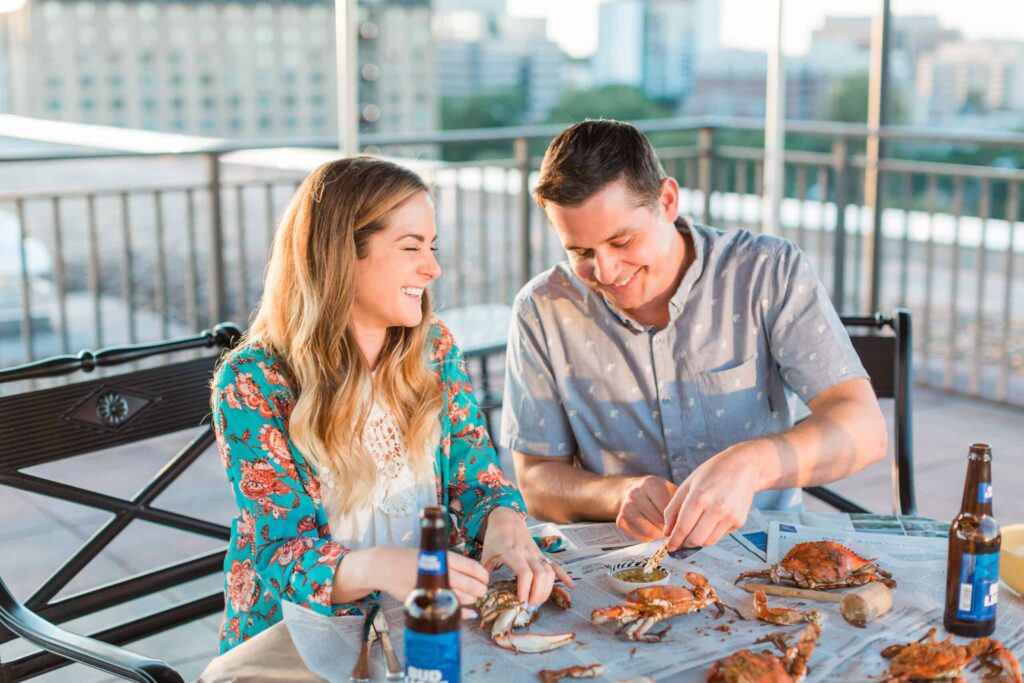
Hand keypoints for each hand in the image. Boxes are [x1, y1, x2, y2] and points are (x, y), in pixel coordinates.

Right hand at [358, 547, 489, 606]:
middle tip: (481, 591)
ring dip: (470, 601)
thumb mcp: (433, 555)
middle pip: (469, 585)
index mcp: (443, 558)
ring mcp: (431, 588)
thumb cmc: (411, 560)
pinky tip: (467, 613)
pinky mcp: (424, 601)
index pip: (471, 567)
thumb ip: (452, 565)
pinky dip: (461, 613)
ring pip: (460, 598)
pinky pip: (447, 610)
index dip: (482, 575)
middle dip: (479, 590)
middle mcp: (439, 572)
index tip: (485, 579)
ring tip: (471, 598)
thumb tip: (475, 577)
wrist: (385, 566)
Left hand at [481, 507, 574, 607]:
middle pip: (540, 574)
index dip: (525, 589)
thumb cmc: (495, 540)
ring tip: (538, 602)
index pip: (524, 573)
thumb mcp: (485, 555)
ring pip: (549, 571)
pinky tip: (571, 585)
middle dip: (538, 593)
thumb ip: (484, 573)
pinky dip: (564, 575)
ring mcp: (537, 554)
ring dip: (547, 589)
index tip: (521, 602)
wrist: (507, 521)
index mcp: (512, 553)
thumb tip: (482, 592)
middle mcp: (527, 553)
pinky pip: (556, 565)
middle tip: (530, 606)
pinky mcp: (542, 554)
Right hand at [615, 475, 677, 540]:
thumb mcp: (669, 489)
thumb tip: (691, 524)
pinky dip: (649, 537)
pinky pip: (640, 537)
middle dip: (669, 529)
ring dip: (659, 534)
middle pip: (658, 521)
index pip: (667, 508)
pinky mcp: (620, 521)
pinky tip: (652, 529)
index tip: (682, 524)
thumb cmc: (656, 492)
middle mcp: (635, 494)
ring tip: (664, 530)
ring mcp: (625, 507)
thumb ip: (679, 503)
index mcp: (650, 483)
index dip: (676, 519)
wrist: (631, 490)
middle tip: (674, 529)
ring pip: (649, 531)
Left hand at [662, 449, 760, 549]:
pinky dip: (712, 533)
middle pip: (695, 540)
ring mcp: (730, 516)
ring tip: (695, 528)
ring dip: (698, 540)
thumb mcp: (687, 484)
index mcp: (700, 496)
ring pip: (708, 542)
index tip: (668, 546)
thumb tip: (667, 531)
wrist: (744, 466)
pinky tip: (712, 519)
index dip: (673, 540)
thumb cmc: (712, 472)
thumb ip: (673, 508)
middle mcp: (717, 508)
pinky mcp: (739, 521)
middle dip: (684, 543)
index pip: (683, 528)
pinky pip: (720, 536)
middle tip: (680, 539)